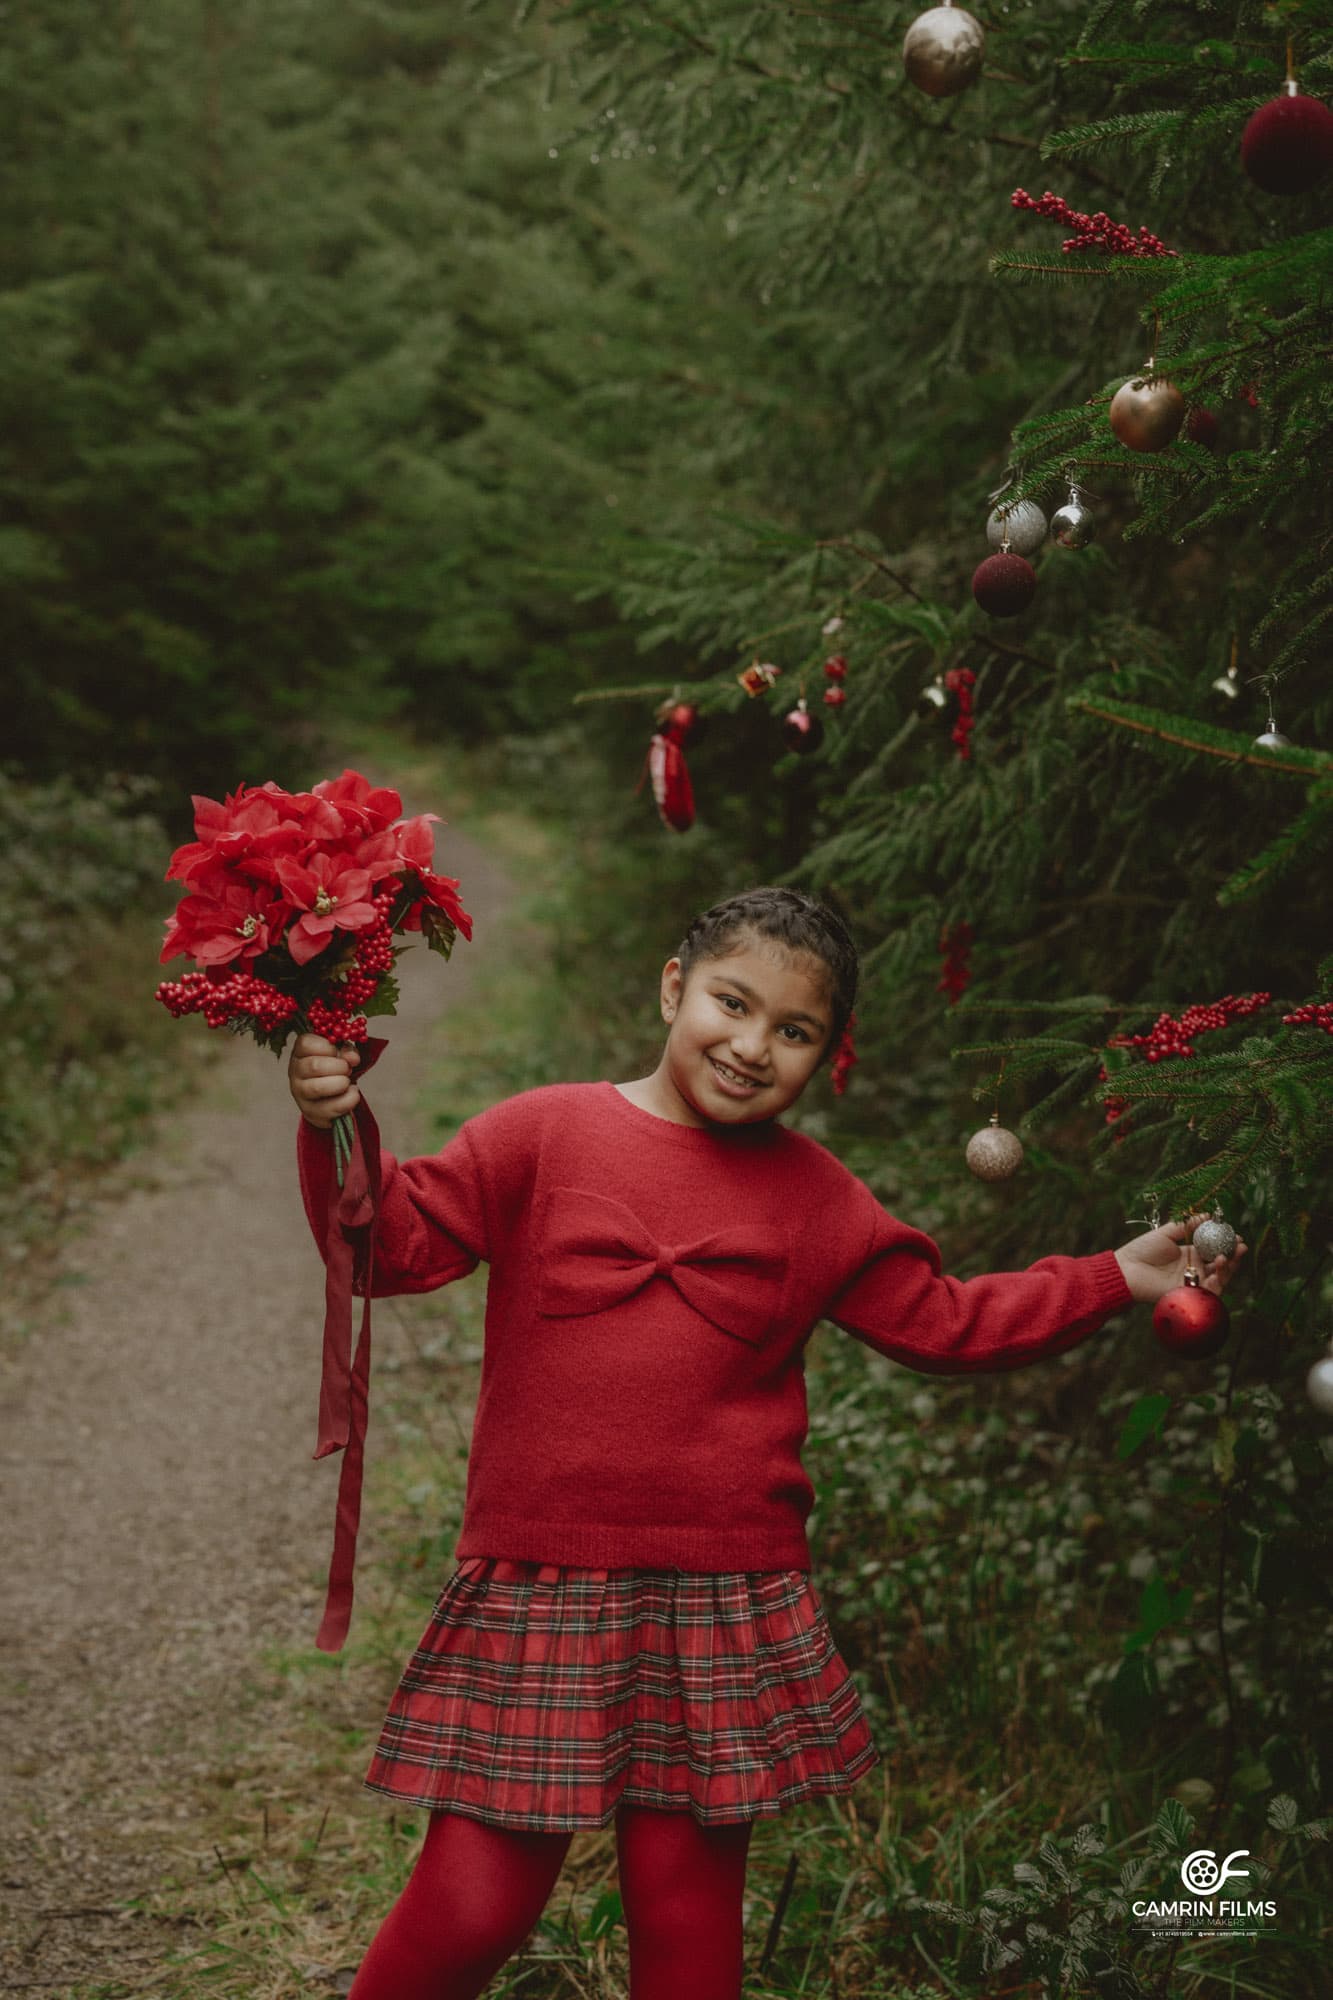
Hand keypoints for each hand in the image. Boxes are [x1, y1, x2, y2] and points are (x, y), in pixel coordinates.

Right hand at [288, 1031, 361, 1129]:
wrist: (332, 1095)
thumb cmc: (334, 1068)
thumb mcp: (340, 1053)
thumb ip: (346, 1050)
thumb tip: (352, 1058)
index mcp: (300, 1052)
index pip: (306, 1044)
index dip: (329, 1047)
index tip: (339, 1053)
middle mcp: (294, 1072)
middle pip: (314, 1066)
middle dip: (339, 1067)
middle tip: (348, 1069)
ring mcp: (300, 1094)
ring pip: (317, 1088)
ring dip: (341, 1083)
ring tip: (348, 1082)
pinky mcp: (310, 1112)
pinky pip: (330, 1108)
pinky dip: (348, 1099)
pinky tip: (352, 1093)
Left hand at [1114, 1216, 1247, 1305]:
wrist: (1127, 1269)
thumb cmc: (1142, 1250)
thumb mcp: (1166, 1233)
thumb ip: (1187, 1225)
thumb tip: (1207, 1214)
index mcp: (1190, 1253)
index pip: (1215, 1248)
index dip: (1227, 1242)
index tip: (1236, 1233)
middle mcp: (1195, 1268)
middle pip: (1221, 1263)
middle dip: (1234, 1255)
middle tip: (1241, 1245)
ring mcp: (1194, 1281)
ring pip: (1220, 1277)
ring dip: (1228, 1267)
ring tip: (1228, 1255)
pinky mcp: (1190, 1293)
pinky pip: (1210, 1290)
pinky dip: (1218, 1280)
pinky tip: (1219, 1267)